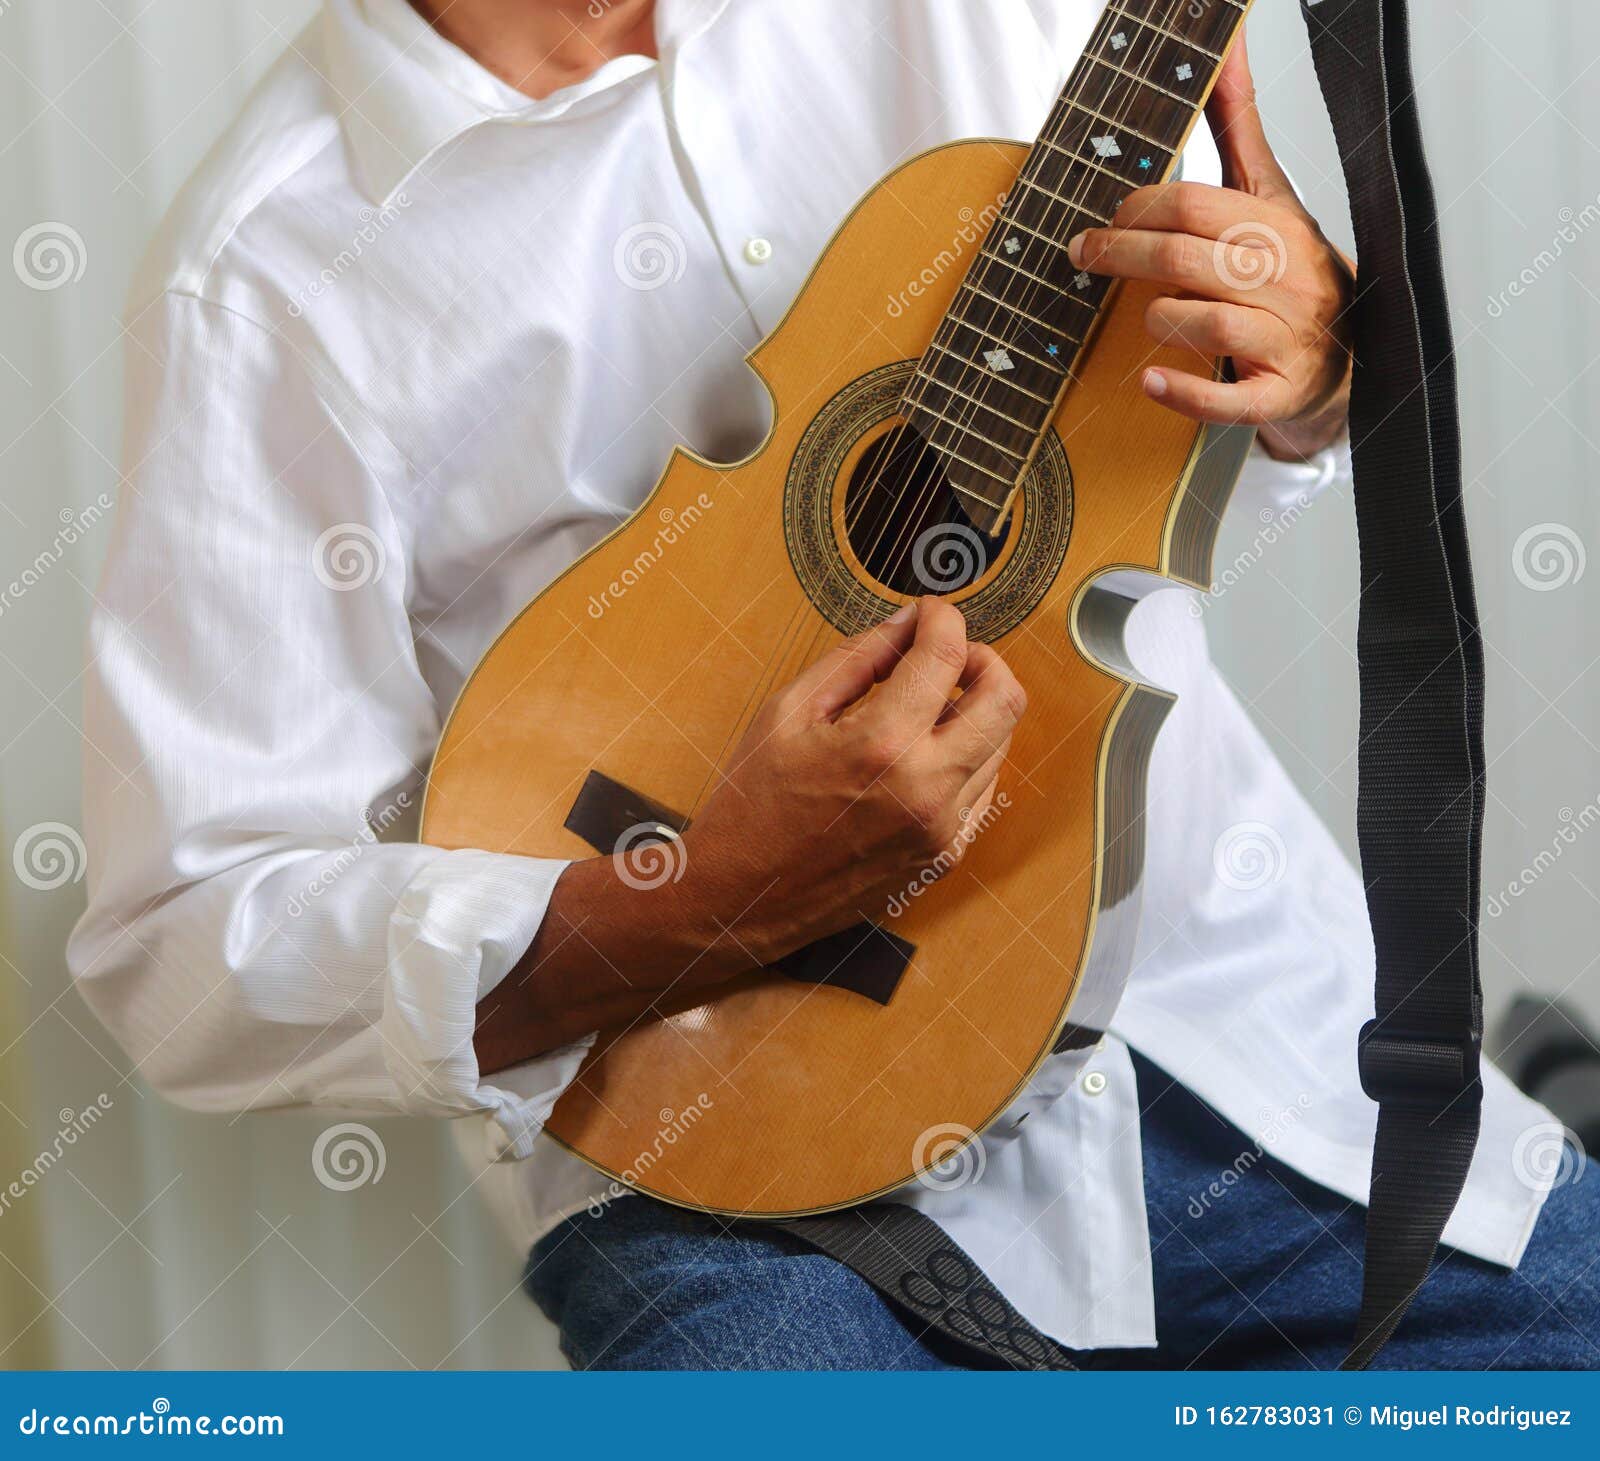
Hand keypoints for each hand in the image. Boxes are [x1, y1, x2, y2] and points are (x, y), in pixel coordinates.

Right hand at [680, 597, 1024, 963]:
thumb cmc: (753, 805)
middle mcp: (927, 789)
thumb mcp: (788, 712)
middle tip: (946, 656)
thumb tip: (906, 625)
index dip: (944, 618)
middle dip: (982, 659)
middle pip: (1005, 698)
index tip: (930, 612)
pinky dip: (965, 758)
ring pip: (1001, 743)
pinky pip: (983, 789)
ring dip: (975, 710)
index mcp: (881, 744)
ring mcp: (943, 829)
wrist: (742, 897)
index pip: (947, 654)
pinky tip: (921, 754)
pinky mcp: (945, 856)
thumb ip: (857, 658)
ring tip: (925, 706)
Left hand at [1066, 31, 1353, 460]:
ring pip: (1206, 321)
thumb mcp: (1271, 195)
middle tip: (1083, 258)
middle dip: (1121, 256)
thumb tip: (1230, 43)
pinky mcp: (1275, 394)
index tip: (1105, 220)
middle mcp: (1284, 280)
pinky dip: (1182, 390)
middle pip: (1186, 259)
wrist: (1348, 356)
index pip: (1193, 206)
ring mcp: (1283, 339)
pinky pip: (1225, 397)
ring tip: (1142, 314)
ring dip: (1158, 316)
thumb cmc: (1291, 271)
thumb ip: (1240, 125)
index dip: (1136, 211)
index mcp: (1276, 226)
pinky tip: (1150, 379)